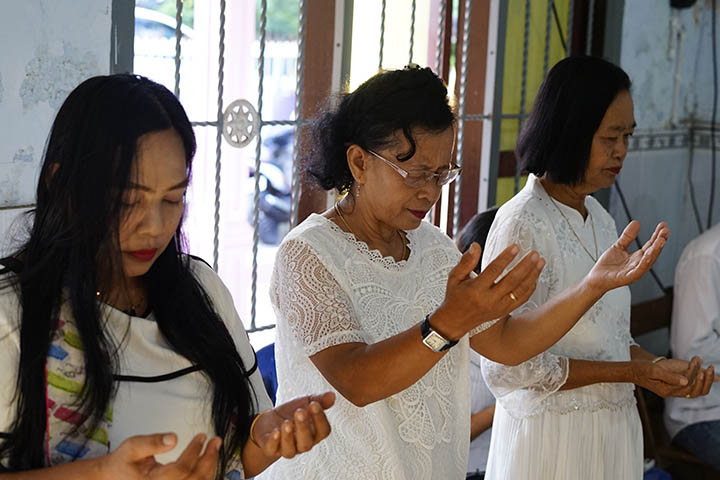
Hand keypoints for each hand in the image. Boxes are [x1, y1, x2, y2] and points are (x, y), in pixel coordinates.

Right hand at [99, 433, 220, 479]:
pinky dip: (204, 477)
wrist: (111, 478)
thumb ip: (152, 442)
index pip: (181, 469)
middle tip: (215, 442)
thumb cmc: (122, 463)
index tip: (202, 436)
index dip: (195, 451)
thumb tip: (173, 438)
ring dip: (210, 468)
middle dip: (209, 459)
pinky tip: (207, 465)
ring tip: (213, 450)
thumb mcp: (133, 447)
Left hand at [251, 392, 334, 458]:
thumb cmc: (292, 413)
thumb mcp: (306, 402)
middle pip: (306, 442)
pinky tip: (275, 431)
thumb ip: (320, 400)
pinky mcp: (271, 449)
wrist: (270, 419)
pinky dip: (274, 442)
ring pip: (290, 450)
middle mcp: (303, 444)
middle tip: (300, 412)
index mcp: (315, 433)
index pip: (323, 431)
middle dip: (303, 427)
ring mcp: (287, 448)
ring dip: (288, 437)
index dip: (320, 419)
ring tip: (287, 422)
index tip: (314, 404)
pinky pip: (273, 450)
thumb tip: (332, 395)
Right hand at [436, 242, 544, 337]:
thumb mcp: (454, 277)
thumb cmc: (455, 296)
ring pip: (521, 291)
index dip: (505, 258)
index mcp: (475, 290)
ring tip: (540, 261)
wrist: (455, 322)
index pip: (493, 271)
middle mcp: (489, 300)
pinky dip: (531, 287)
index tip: (516, 246)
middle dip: (525, 266)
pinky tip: (535, 276)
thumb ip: (466, 261)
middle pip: (512, 281)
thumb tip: (476, 245)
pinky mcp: (504, 311)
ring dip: (533, 275)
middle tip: (534, 253)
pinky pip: (522, 299)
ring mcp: (499, 307)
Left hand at [587, 221, 668, 292]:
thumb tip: (636, 222)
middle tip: (666, 230)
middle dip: (660, 241)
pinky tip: (648, 254)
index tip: (663, 225)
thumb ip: (628, 236)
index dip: (657, 235)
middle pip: (652, 252)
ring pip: (648, 261)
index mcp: (638, 258)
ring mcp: (634, 272)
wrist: (594, 279)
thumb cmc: (607, 266)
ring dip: (656, 251)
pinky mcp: (627, 278)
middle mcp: (639, 265)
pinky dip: (644, 263)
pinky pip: (638, 270)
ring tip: (661, 240)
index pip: (650, 245)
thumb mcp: (618, 247)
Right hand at [633, 356, 714, 397]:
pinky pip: (691, 388)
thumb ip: (670, 377)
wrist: (632, 371)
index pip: (687, 383)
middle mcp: (672, 392)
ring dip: (705, 381)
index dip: (694, 372)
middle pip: (695, 391)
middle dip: (705, 379)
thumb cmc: (641, 369)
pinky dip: (700, 382)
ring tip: (709, 368)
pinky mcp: (674, 386)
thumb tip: (686, 380)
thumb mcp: (654, 370)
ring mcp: (674, 390)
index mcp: (667, 390)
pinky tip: (704, 372)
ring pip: (695, 391)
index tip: (696, 360)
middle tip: (709, 367)